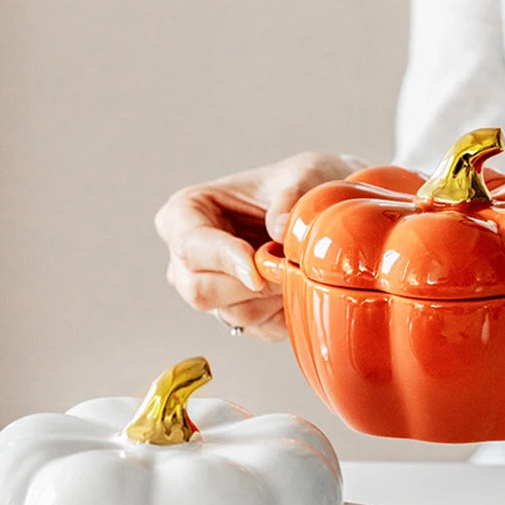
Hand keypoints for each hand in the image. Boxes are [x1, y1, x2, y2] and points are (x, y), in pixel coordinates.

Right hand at [155, 152, 361, 340]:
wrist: (319, 209)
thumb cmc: (300, 184)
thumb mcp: (303, 174)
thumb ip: (291, 197)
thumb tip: (281, 228)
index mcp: (185, 213)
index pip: (191, 246)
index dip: (224, 260)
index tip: (258, 269)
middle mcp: (187, 257)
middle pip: (201, 291)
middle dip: (252, 286)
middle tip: (289, 268)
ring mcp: (209, 289)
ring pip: (233, 314)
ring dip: (274, 298)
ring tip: (298, 268)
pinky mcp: (237, 313)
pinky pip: (258, 329)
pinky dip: (285, 313)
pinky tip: (297, 285)